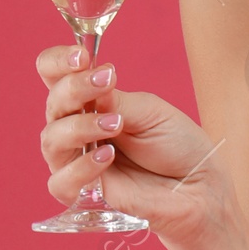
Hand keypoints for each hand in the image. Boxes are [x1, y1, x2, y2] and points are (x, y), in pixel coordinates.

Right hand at [37, 45, 233, 247]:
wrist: (197, 183)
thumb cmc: (175, 142)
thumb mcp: (150, 110)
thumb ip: (116, 100)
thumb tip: (92, 81)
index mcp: (91, 100)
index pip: (54, 74)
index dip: (58, 62)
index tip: (81, 57)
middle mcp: (76, 126)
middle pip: (53, 103)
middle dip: (75, 89)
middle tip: (106, 82)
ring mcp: (76, 159)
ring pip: (51, 140)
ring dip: (80, 127)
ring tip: (115, 124)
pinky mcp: (81, 192)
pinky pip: (60, 181)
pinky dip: (81, 167)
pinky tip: (107, 158)